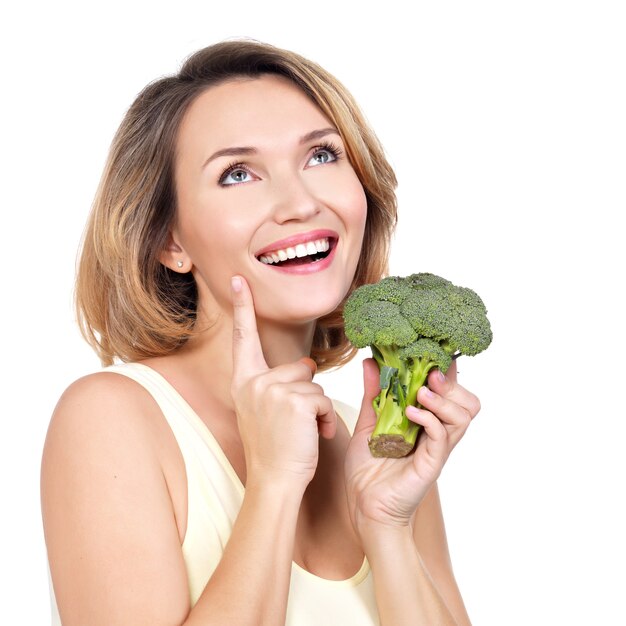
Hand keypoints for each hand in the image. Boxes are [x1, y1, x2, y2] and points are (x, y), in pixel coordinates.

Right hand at [230, 276, 336, 488]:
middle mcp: (253, 382)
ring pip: (315, 385)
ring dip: (318, 409)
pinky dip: (326, 419)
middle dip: (308, 392)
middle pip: (299, 367)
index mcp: (243, 382)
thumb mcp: (265, 410)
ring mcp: (272, 390)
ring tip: (304, 432)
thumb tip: (307, 364)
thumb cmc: (274, 448)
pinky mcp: (294, 400)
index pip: (243, 338)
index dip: (242, 307)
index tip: (239, 280)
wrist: (274, 481)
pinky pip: (323, 399)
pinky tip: (315, 436)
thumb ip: (277, 384)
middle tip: (296, 422)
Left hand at [344, 358, 479, 535]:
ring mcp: (437, 449)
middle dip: (451, 384)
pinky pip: (443, 436)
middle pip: (467, 402)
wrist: (365, 507)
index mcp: (425, 423)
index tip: (430, 356)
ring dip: (443, 399)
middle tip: (429, 374)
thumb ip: (373, 394)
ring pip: (463, 416)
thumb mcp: (368, 424)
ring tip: (420, 393)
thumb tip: (370, 362)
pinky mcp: (432, 463)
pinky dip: (430, 419)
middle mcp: (437, 434)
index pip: (451, 393)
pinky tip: (410, 414)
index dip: (446, 373)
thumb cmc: (368, 470)